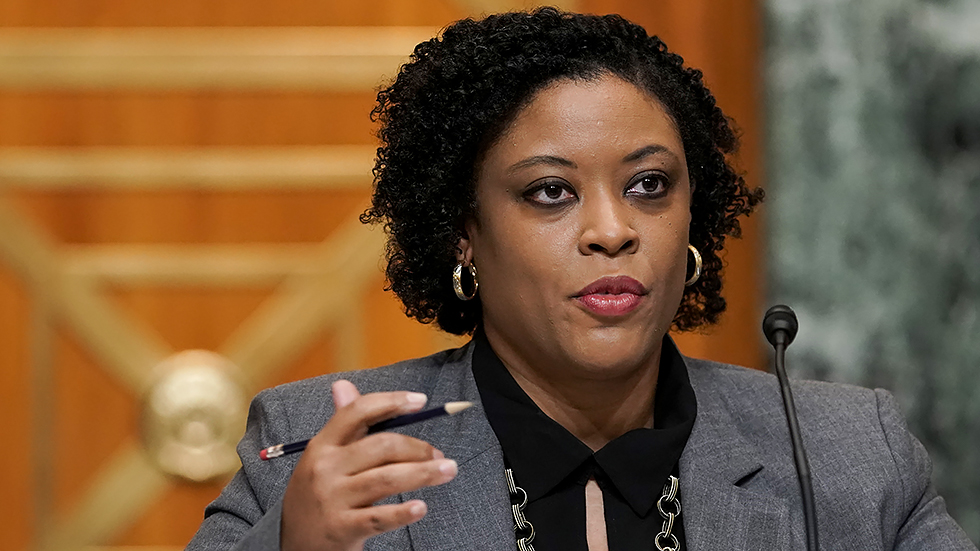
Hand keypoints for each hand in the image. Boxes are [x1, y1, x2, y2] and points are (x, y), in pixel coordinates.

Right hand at [280, 380, 457, 550]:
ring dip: (423, 473)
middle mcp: (325, 469)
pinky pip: (379, 518)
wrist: (294, 545)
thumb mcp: (322, 458)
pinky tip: (420, 507)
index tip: (420, 401)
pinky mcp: (341, 528)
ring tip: (448, 471)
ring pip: (386, 479)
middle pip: (380, 447)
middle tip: (440, 454)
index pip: (356, 413)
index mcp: (322, 446)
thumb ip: (341, 424)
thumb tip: (343, 385)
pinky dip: (403, 512)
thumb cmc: (316, 495)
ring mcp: (332, 499)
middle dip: (417, 447)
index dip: (391, 402)